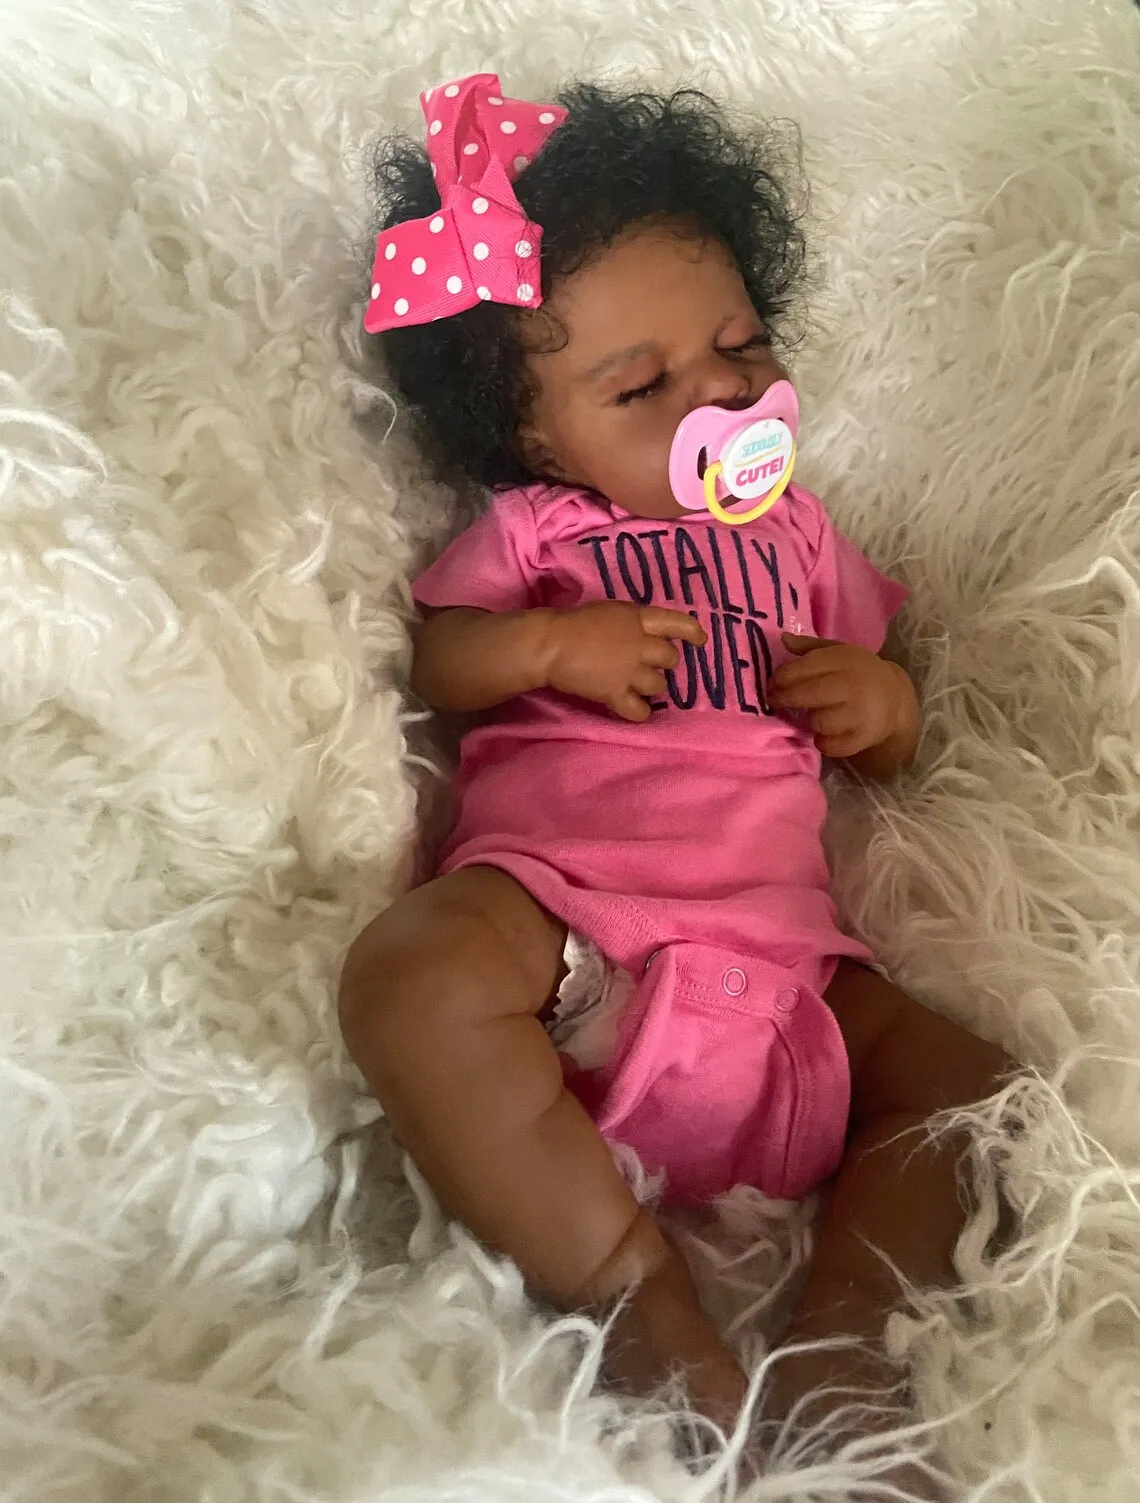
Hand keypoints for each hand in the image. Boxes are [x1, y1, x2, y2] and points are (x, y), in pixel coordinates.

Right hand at [543, 602, 706, 721]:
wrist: (550, 645)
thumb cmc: (574, 624)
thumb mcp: (610, 612)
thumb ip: (631, 623)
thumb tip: (646, 636)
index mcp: (637, 619)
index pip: (676, 623)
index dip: (692, 631)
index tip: (701, 640)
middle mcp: (640, 645)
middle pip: (671, 659)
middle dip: (664, 664)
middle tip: (648, 666)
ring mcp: (630, 671)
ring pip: (659, 686)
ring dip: (651, 687)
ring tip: (636, 686)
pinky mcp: (616, 694)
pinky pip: (640, 711)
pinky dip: (640, 713)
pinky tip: (634, 709)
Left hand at [768, 634, 916, 762]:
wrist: (895, 700)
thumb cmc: (858, 674)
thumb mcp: (839, 653)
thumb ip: (810, 647)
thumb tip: (784, 639)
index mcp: (845, 660)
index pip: (804, 667)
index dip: (781, 677)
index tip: (771, 684)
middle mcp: (853, 684)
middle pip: (807, 694)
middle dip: (784, 698)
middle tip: (775, 701)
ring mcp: (860, 712)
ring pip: (818, 722)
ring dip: (811, 721)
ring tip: (816, 716)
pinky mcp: (863, 737)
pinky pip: (830, 746)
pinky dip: (824, 743)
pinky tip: (827, 735)